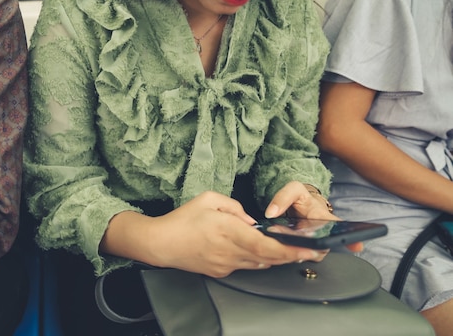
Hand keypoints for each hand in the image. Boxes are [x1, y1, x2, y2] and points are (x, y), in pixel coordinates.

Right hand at [111, 191, 324, 277]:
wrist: (161, 244)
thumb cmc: (182, 219)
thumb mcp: (208, 200)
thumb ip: (234, 206)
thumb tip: (249, 219)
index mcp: (229, 231)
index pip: (266, 244)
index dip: (290, 249)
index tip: (307, 249)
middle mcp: (231, 252)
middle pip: (268, 257)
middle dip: (291, 255)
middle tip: (309, 251)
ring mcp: (226, 264)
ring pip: (259, 263)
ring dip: (274, 257)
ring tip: (289, 250)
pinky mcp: (220, 271)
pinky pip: (244, 265)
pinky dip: (255, 258)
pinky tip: (258, 251)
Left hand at [264, 181, 362, 251]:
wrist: (296, 207)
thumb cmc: (300, 199)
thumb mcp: (293, 190)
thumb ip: (282, 198)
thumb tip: (271, 212)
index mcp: (324, 217)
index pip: (340, 228)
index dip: (351, 238)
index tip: (357, 244)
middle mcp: (322, 233)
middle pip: (323, 248)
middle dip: (312, 247)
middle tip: (300, 239)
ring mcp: (313, 244)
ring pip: (311, 255)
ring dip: (298, 251)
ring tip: (286, 239)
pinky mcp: (302, 251)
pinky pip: (299, 257)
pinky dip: (290, 255)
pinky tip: (282, 248)